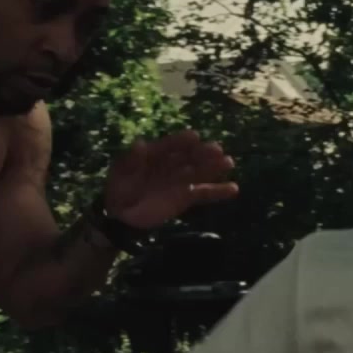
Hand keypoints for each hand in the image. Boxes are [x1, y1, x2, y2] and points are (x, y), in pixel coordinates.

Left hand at [103, 129, 238, 228]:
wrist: (121, 214)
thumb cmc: (119, 189)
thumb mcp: (120, 173)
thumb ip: (131, 159)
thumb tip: (139, 143)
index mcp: (155, 153)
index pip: (171, 145)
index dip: (182, 141)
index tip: (194, 137)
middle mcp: (172, 164)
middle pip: (190, 156)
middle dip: (203, 153)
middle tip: (217, 150)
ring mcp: (181, 180)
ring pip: (200, 172)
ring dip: (214, 167)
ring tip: (229, 162)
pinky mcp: (187, 197)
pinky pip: (204, 193)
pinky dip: (218, 192)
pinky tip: (234, 189)